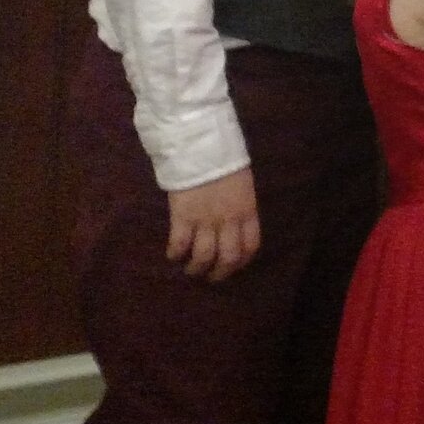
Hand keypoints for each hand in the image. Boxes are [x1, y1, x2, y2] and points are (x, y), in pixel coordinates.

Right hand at [166, 167, 259, 281]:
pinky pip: (179, 244)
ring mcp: (205, 220)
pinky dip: (175, 254)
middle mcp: (228, 220)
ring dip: (196, 268)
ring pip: (203, 256)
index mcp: (247, 210)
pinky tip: (173, 254)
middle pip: (228, 257)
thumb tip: (235, 225)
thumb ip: (240, 206)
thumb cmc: (224, 162)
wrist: (201, 147)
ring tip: (191, 269)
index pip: (251, 245)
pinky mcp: (182, 217)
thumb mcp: (243, 185)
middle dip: (220, 273)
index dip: (242, 261)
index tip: (233, 266)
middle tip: (210, 276)